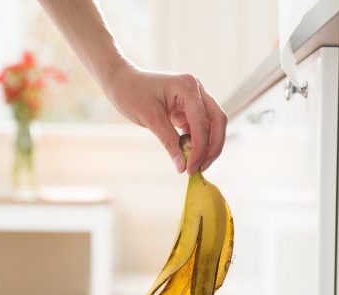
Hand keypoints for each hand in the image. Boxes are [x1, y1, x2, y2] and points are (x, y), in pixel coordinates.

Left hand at [102, 66, 226, 174]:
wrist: (121, 81)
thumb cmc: (132, 93)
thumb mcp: (150, 119)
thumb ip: (169, 142)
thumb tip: (182, 167)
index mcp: (188, 87)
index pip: (203, 122)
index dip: (200, 148)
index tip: (191, 169)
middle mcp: (196, 90)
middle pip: (217, 121)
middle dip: (212, 147)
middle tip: (201, 168)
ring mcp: (195, 97)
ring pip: (212, 125)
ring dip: (207, 146)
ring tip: (194, 165)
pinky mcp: (189, 107)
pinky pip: (200, 127)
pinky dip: (197, 142)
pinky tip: (188, 155)